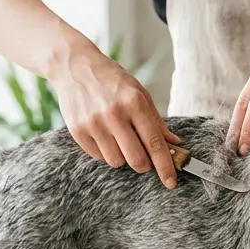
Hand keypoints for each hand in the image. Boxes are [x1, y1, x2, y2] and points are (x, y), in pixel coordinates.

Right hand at [49, 44, 182, 187]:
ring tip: (118, 138)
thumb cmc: (112, 80)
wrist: (74, 66)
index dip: (165, 166)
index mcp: (134, 103)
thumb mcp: (139, 93)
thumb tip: (174, 144)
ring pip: (116, 161)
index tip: (171, 182)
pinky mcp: (77, 130)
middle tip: (143, 159)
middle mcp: (114, 114)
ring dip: (122, 157)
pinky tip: (103, 133)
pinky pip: (98, 156)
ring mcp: (93, 123)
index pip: (154, 143)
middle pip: (136, 159)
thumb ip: (156, 121)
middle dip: (143, 165)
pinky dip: (104, 151)